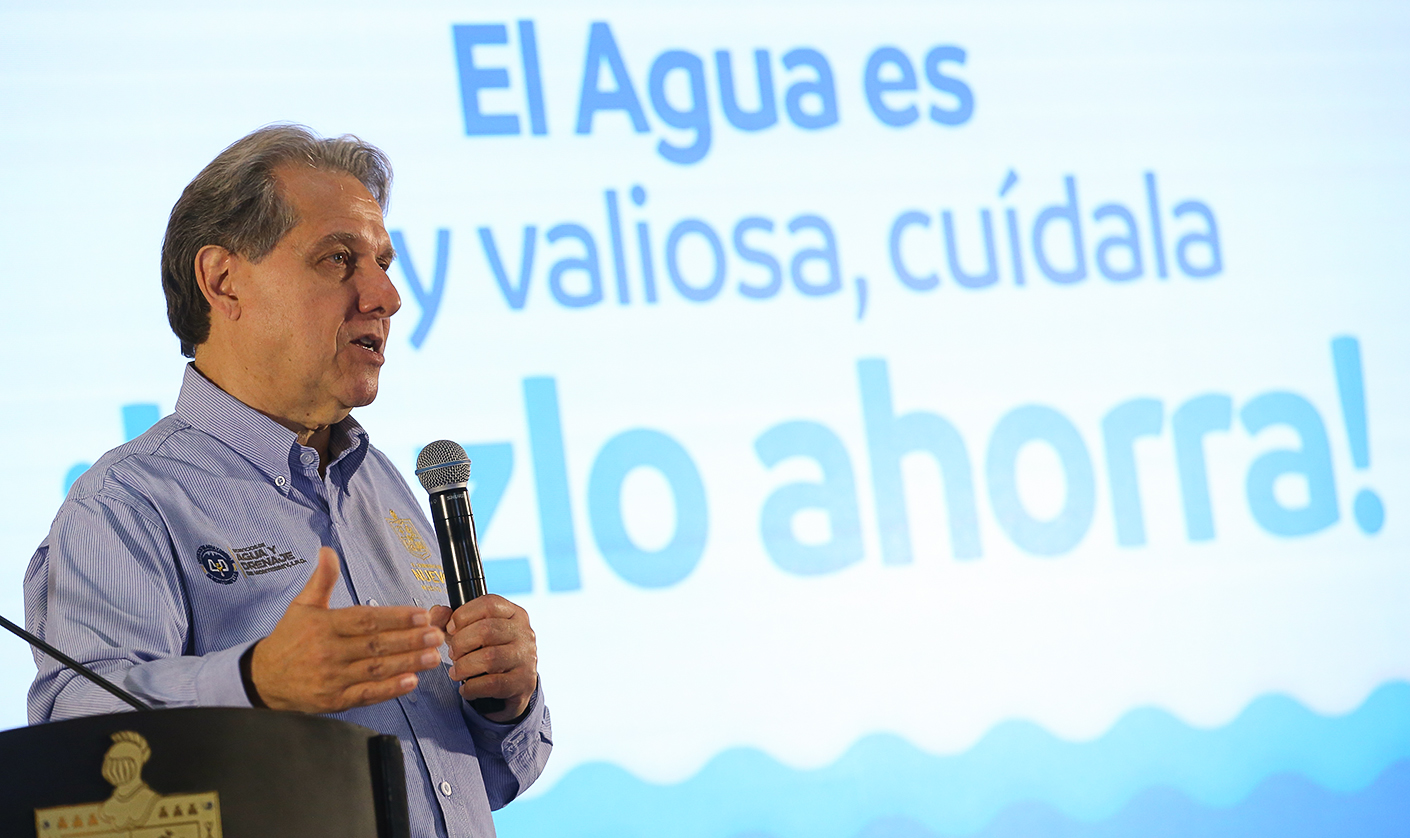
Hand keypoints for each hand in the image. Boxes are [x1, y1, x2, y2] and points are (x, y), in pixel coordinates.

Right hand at [250, 547, 443, 712]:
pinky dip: (389, 689)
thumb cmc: (288, 639)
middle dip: (410, 640)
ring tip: (433, 656)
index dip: (395, 617)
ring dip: (407, 663)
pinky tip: (411, 682)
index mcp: (324, 626)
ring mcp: (332, 678)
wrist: (262, 678)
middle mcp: (329, 652)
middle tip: (436, 635)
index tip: (421, 615)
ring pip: (376, 669)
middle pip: (376, 644)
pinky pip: (366, 694)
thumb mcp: (302, 605)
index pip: (365, 619)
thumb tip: (327, 551)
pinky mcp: (334, 700)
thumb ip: (322, 579)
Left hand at [429, 595, 537, 722]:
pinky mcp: (524, 681)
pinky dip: (472, 687)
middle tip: (452, 653)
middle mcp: (524, 632)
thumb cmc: (490, 651)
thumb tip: (439, 612)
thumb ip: (452, 620)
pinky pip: (492, 684)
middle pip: (486, 630)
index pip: (489, 604)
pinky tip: (466, 688)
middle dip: (461, 643)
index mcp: (514, 613)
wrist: (514, 684)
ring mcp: (526, 657)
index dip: (464, 615)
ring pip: (489, 658)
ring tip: (456, 671)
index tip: (451, 628)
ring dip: (464, 667)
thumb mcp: (475, 631)